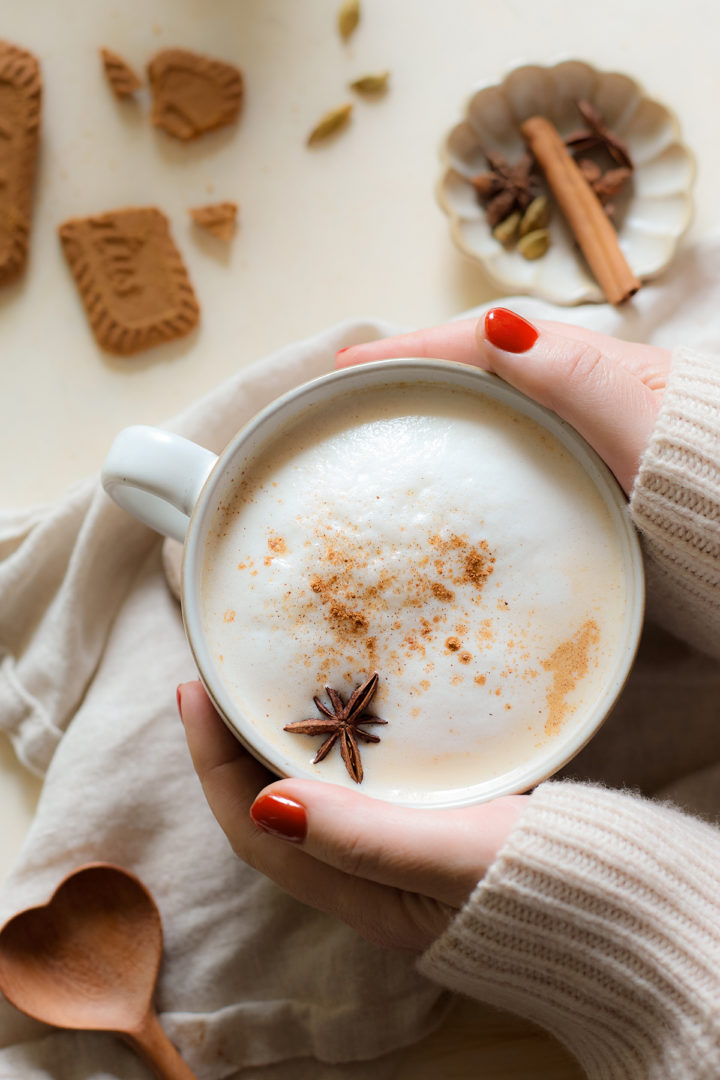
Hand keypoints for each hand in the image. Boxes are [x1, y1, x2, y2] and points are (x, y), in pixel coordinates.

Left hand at [178, 680, 525, 950]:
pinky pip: (363, 781)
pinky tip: (349, 708)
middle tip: (220, 682)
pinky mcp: (434, 825)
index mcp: (360, 892)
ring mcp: (401, 850)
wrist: (621, 904)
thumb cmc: (540, 884)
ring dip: (284, 743)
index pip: (254, 830)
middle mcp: (368, 876)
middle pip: (275, 810)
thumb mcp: (449, 857)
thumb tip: (264, 805)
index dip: (211, 762)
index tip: (192, 693)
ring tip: (268, 686)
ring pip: (317, 794)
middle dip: (235, 748)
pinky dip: (340, 744)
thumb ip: (362, 838)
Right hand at [336, 308, 671, 494]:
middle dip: (407, 370)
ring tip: (378, 425)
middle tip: (346, 392)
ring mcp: (573, 427)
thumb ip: (576, 377)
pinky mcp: (579, 463)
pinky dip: (463, 441)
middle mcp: (569, 389)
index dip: (408, 350)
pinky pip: (504, 439)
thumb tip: (499, 328)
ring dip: (430, 404)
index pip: (474, 341)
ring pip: (486, 402)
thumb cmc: (698, 471)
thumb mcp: (638, 421)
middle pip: (471, 364)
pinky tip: (448, 471)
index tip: (344, 365)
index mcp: (577, 368)